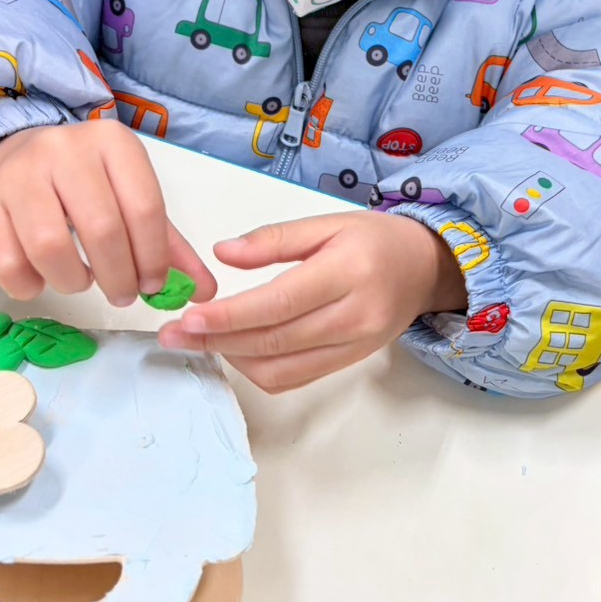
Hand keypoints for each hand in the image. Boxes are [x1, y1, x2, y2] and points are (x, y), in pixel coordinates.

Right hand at [0, 121, 217, 306]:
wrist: (12, 152)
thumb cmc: (85, 184)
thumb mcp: (131, 198)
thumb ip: (168, 245)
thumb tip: (205, 292)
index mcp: (112, 142)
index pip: (145, 208)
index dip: (154, 258)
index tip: (154, 285)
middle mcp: (63, 149)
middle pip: (101, 230)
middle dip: (119, 277)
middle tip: (123, 294)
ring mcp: (17, 172)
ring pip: (51, 247)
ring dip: (74, 282)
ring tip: (82, 282)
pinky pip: (6, 261)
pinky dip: (29, 285)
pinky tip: (42, 280)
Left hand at [158, 212, 467, 393]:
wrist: (427, 269)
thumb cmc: (375, 240)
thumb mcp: (328, 223)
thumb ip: (274, 238)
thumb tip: (222, 254)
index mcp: (348, 272)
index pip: (278, 303)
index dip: (229, 317)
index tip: (188, 318)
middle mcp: (355, 316)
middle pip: (274, 340)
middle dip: (217, 341)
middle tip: (174, 335)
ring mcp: (355, 346)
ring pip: (281, 368)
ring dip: (233, 358)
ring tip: (198, 340)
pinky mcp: (350, 363)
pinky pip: (294, 378)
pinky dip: (258, 369)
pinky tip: (236, 349)